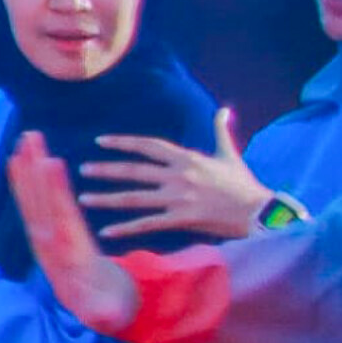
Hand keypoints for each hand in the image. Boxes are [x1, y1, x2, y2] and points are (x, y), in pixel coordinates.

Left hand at [5, 130, 141, 334]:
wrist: (97, 309)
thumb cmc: (110, 308)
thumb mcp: (112, 316)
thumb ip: (108, 315)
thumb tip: (106, 315)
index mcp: (70, 259)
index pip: (62, 221)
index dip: (56, 193)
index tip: (52, 163)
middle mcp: (50, 247)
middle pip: (41, 205)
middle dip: (35, 171)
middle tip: (30, 138)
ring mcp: (43, 240)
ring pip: (33, 201)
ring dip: (27, 170)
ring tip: (24, 139)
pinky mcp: (44, 234)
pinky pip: (33, 204)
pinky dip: (26, 182)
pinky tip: (21, 159)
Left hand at [76, 110, 266, 241]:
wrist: (258, 211)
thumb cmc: (243, 183)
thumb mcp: (230, 154)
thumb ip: (221, 131)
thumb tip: (223, 110)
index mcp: (187, 158)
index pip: (149, 146)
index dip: (124, 142)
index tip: (101, 141)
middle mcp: (179, 176)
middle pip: (134, 171)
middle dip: (106, 169)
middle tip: (83, 169)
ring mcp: (178, 198)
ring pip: (134, 198)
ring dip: (106, 198)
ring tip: (83, 198)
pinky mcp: (181, 219)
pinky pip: (147, 224)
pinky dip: (125, 228)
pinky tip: (105, 232)